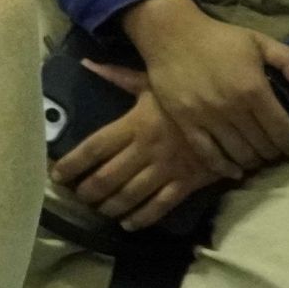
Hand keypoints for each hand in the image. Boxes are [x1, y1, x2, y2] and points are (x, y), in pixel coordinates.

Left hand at [52, 62, 226, 230]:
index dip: (71, 164)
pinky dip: (141, 218)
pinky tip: (127, 224)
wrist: (233, 112)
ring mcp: (166, 169)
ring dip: (109, 206)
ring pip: (130, 195)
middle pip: (107, 177)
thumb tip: (86, 63)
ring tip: (97, 210)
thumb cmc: (185, 94)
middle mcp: (146, 149)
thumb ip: (117, 76)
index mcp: (133, 124)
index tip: (56, 174)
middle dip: (87, 191)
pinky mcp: (187, 183)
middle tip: (76, 197)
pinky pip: (160, 206)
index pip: (93, 148)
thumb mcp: (151, 81)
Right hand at [122, 0, 288, 175]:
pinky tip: (234, 170)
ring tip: (257, 156)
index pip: (284, 132)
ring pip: (240, 155)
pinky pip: (208, 154)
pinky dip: (224, 168)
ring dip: (253, 161)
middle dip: (275, 152)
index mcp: (254, 89)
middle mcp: (232, 107)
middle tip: (276, 150)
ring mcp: (206, 116)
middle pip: (264, 147)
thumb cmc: (219, 38)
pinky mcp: (184, 121)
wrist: (170, 33)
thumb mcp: (260, 41)